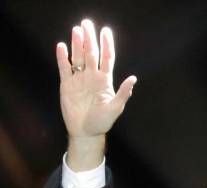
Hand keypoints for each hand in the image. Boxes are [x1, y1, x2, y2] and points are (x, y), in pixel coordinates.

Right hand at [56, 19, 136, 139]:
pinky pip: (64, 68)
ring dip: (77, 44)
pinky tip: (62, 46)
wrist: (85, 132)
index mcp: (105, 81)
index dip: (107, 45)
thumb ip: (123, 93)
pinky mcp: (67, 84)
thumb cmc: (102, 122)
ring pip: (78, 57)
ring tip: (76, 30)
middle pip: (91, 53)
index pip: (107, 59)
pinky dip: (62, 57)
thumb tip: (133, 78)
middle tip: (87, 23)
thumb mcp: (115, 108)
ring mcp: (79, 80)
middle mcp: (92, 77)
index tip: (106, 31)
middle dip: (90, 39)